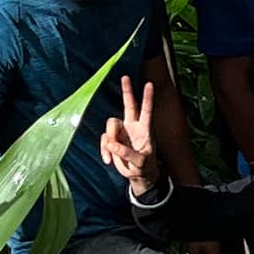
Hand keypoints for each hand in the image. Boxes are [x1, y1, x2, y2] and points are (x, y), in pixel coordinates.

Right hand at [98, 76, 168, 195]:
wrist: (138, 176)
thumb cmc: (144, 167)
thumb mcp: (140, 162)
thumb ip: (127, 153)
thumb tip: (112, 145)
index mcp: (144, 130)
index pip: (146, 110)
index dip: (147, 98)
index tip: (149, 84)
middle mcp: (133, 127)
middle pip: (129, 105)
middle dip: (127, 91)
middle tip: (126, 77)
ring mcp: (121, 133)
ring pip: (110, 125)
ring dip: (110, 140)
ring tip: (112, 156)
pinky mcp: (112, 141)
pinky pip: (104, 139)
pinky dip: (104, 150)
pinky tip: (108, 161)